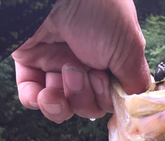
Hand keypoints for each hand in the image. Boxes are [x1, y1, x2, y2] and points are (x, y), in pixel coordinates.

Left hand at [12, 0, 150, 122]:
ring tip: (63, 76)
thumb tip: (135, 104)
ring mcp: (55, 62)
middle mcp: (83, 61)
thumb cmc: (98, 11)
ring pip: (61, 105)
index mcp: (108, 59)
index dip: (106, 99)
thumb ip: (136, 81)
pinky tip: (42, 96)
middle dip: (85, 98)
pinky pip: (30, 95)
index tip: (105, 82)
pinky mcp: (29, 60)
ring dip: (63, 102)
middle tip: (83, 72)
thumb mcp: (130, 48)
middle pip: (87, 105)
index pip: (109, 99)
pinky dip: (36, 101)